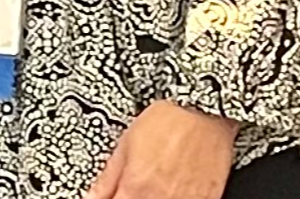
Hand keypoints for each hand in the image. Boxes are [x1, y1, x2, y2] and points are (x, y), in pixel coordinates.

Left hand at [85, 100, 238, 198]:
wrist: (206, 109)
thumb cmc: (169, 120)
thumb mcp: (126, 143)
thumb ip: (107, 178)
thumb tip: (93, 196)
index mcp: (135, 189)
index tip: (113, 195)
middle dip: (129, 198)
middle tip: (131, 188)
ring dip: (151, 197)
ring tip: (152, 184)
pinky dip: (174, 198)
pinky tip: (171, 188)